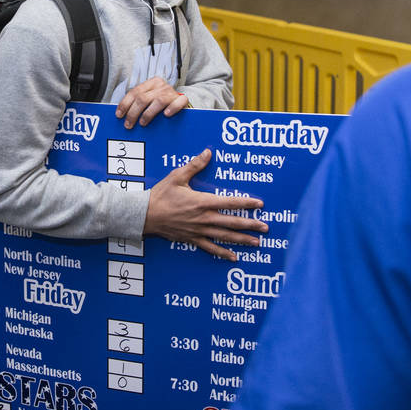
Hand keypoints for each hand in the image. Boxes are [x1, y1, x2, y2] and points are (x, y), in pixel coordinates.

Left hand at [116, 77, 187, 128]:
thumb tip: (122, 115)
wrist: (182, 104)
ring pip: (158, 101)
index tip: (119, 115)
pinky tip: (166, 115)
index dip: (125, 104)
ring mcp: (172, 92)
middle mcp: (161, 86)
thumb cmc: (162, 105)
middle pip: (143, 98)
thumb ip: (139, 104)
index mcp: (151, 83)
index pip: (134, 92)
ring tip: (142, 123)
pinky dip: (172, 108)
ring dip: (148, 114)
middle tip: (128, 125)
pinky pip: (178, 102)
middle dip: (133, 113)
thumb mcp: (149, 101)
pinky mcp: (182, 100)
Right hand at [143, 149, 268, 260]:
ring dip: (242, 240)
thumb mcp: (177, 177)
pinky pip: (210, 247)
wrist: (144, 215)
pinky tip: (233, 257)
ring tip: (257, 243)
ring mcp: (199, 230)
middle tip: (266, 228)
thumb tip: (208, 152)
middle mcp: (204, 218)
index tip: (260, 204)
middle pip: (232, 222)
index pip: (230, 202)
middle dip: (250, 225)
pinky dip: (222, 252)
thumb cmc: (161, 195)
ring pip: (225, 236)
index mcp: (202, 201)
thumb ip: (195, 165)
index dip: (246, 203)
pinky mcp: (192, 239)